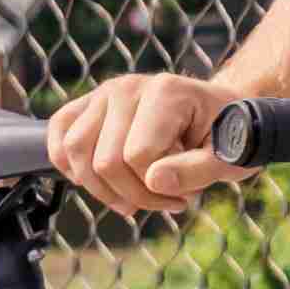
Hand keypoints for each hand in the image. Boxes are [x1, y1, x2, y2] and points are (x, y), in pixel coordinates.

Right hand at [48, 69, 238, 219]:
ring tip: (136, 197)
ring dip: (102, 189)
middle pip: (105, 161)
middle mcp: (128, 87)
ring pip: (75, 152)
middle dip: (135, 196)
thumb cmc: (226, 135)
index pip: (138, 157)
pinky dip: (68, 166)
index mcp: (167, 93)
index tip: (186, 197)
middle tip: (166, 201)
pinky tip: (96, 182)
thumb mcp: (230, 157)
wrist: (218, 112)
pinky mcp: (88, 103)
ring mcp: (104, 93)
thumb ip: (197, 170)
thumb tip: (154, 181)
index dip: (158, 190)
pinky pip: (59, 135)